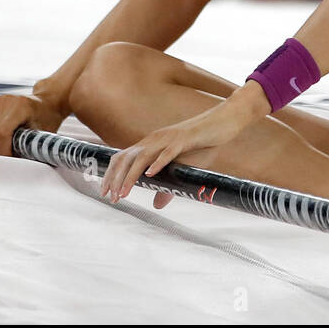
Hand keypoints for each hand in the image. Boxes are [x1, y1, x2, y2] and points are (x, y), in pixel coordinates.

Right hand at [0, 91, 64, 156]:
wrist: (45, 101)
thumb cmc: (47, 117)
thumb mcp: (43, 133)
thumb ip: (30, 147)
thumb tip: (18, 165)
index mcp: (21, 106)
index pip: (2, 133)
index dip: (3, 151)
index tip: (9, 161)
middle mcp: (5, 101)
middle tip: (7, 159)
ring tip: (4, 150)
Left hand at [100, 91, 262, 203]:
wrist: (223, 122)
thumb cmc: (203, 145)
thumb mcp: (184, 170)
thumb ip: (168, 186)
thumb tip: (157, 205)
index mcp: (151, 144)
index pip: (123, 158)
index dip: (111, 174)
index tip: (105, 192)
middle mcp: (155, 139)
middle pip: (127, 158)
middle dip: (115, 178)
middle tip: (110, 197)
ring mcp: (168, 138)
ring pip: (142, 157)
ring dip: (131, 176)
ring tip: (123, 193)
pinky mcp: (184, 139)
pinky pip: (168, 152)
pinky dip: (157, 163)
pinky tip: (150, 174)